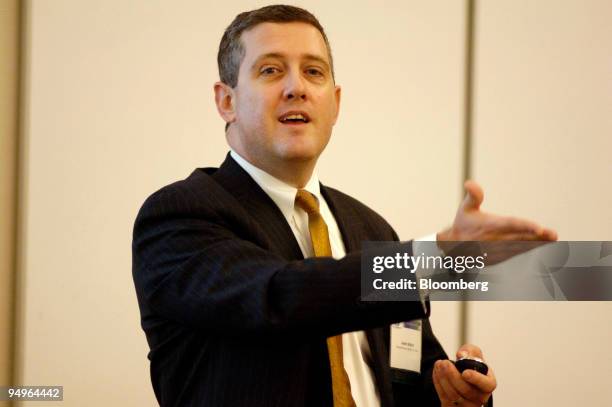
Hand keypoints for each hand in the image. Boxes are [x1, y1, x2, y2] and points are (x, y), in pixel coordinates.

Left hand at [433, 344, 495, 406]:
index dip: (476, 379)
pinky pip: (444, 397)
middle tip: (444, 363)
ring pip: (453, 395)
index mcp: (487, 384)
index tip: (465, 372)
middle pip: (466, 390)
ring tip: (439, 365)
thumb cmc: (470, 365)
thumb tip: (461, 355)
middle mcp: (479, 397)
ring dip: (443, 378)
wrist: (462, 376)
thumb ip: (470, 351)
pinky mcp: (452, 406)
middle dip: (452, 375)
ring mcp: (466, 405)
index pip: (486, 385)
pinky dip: (438, 383)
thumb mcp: (473, 354)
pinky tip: (436, 371)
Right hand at [437, 180, 556, 263]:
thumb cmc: (463, 224)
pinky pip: (518, 252)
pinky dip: (529, 248)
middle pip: (520, 237)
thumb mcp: (465, 208)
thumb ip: (473, 196)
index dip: (525, 226)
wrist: (455, 247)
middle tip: (552, 234)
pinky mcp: (501, 256)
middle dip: (537, 236)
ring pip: (521, 246)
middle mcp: (496, 239)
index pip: (510, 224)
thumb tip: (469, 183)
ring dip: (537, 243)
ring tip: (552, 237)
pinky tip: (542, 243)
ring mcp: (499, 249)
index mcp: (489, 225)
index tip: (539, 228)